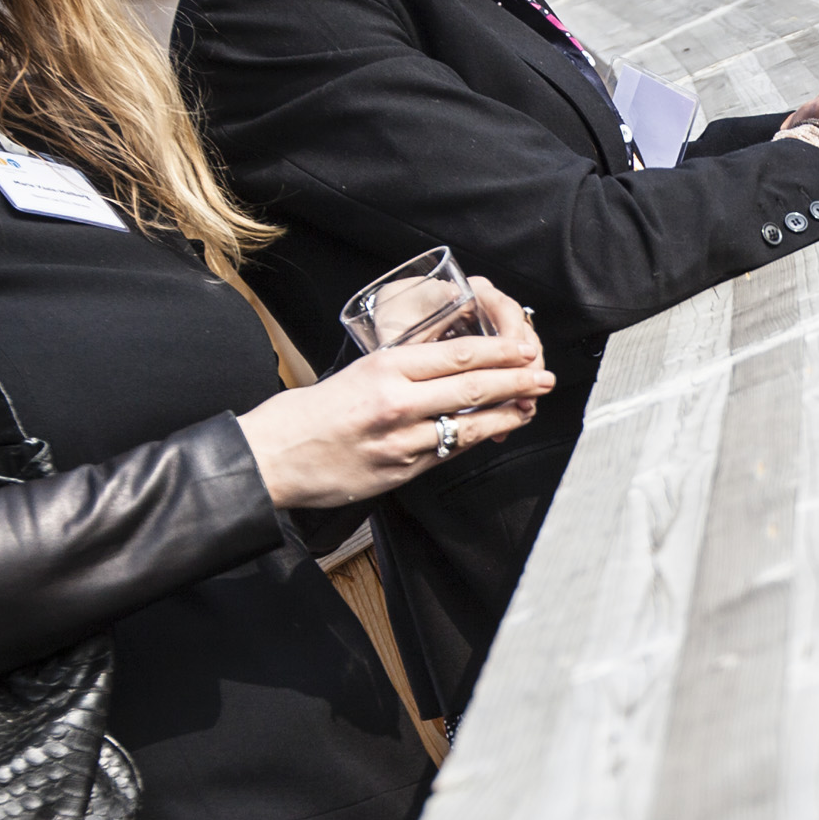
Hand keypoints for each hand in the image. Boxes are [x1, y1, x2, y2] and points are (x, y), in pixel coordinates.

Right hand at [236, 277, 551, 506]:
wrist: (274, 457)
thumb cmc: (309, 413)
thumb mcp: (356, 373)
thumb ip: (401, 369)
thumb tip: (449, 363)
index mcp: (385, 368)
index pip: (457, 356)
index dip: (499, 352)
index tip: (523, 348)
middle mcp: (397, 402)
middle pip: (472, 387)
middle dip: (516, 381)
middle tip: (544, 377)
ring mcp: (402, 440)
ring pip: (469, 424)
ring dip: (507, 414)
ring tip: (530, 405)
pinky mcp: (401, 471)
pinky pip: (449, 452)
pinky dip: (476, 439)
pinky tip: (494, 432)